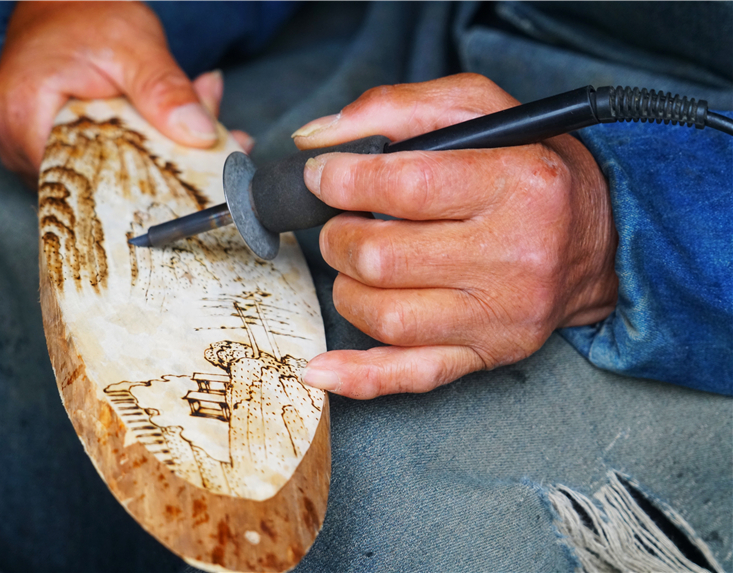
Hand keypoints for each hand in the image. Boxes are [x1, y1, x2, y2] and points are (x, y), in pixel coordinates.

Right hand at [0, 1, 252, 183]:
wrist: (66, 6)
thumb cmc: (87, 18)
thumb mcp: (135, 46)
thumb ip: (166, 91)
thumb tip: (200, 134)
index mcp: (25, 116)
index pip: (84, 178)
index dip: (140, 185)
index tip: (190, 177)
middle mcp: (18, 145)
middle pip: (97, 182)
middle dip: (158, 171)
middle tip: (217, 147)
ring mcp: (31, 153)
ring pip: (103, 177)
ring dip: (153, 162)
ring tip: (198, 135)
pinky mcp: (51, 155)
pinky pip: (101, 167)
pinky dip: (140, 154)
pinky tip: (173, 135)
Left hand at [293, 74, 618, 398]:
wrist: (603, 240)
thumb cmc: (534, 170)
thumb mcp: (481, 109)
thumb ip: (397, 107)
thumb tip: (314, 139)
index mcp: (518, 184)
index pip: (405, 186)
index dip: (342, 180)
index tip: (322, 176)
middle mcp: (514, 257)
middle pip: (383, 258)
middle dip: (340, 237)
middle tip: (342, 222)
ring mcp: (500, 316)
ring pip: (385, 317)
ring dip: (347, 287)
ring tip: (357, 264)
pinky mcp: (487, 353)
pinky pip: (411, 376)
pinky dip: (359, 377)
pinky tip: (322, 368)